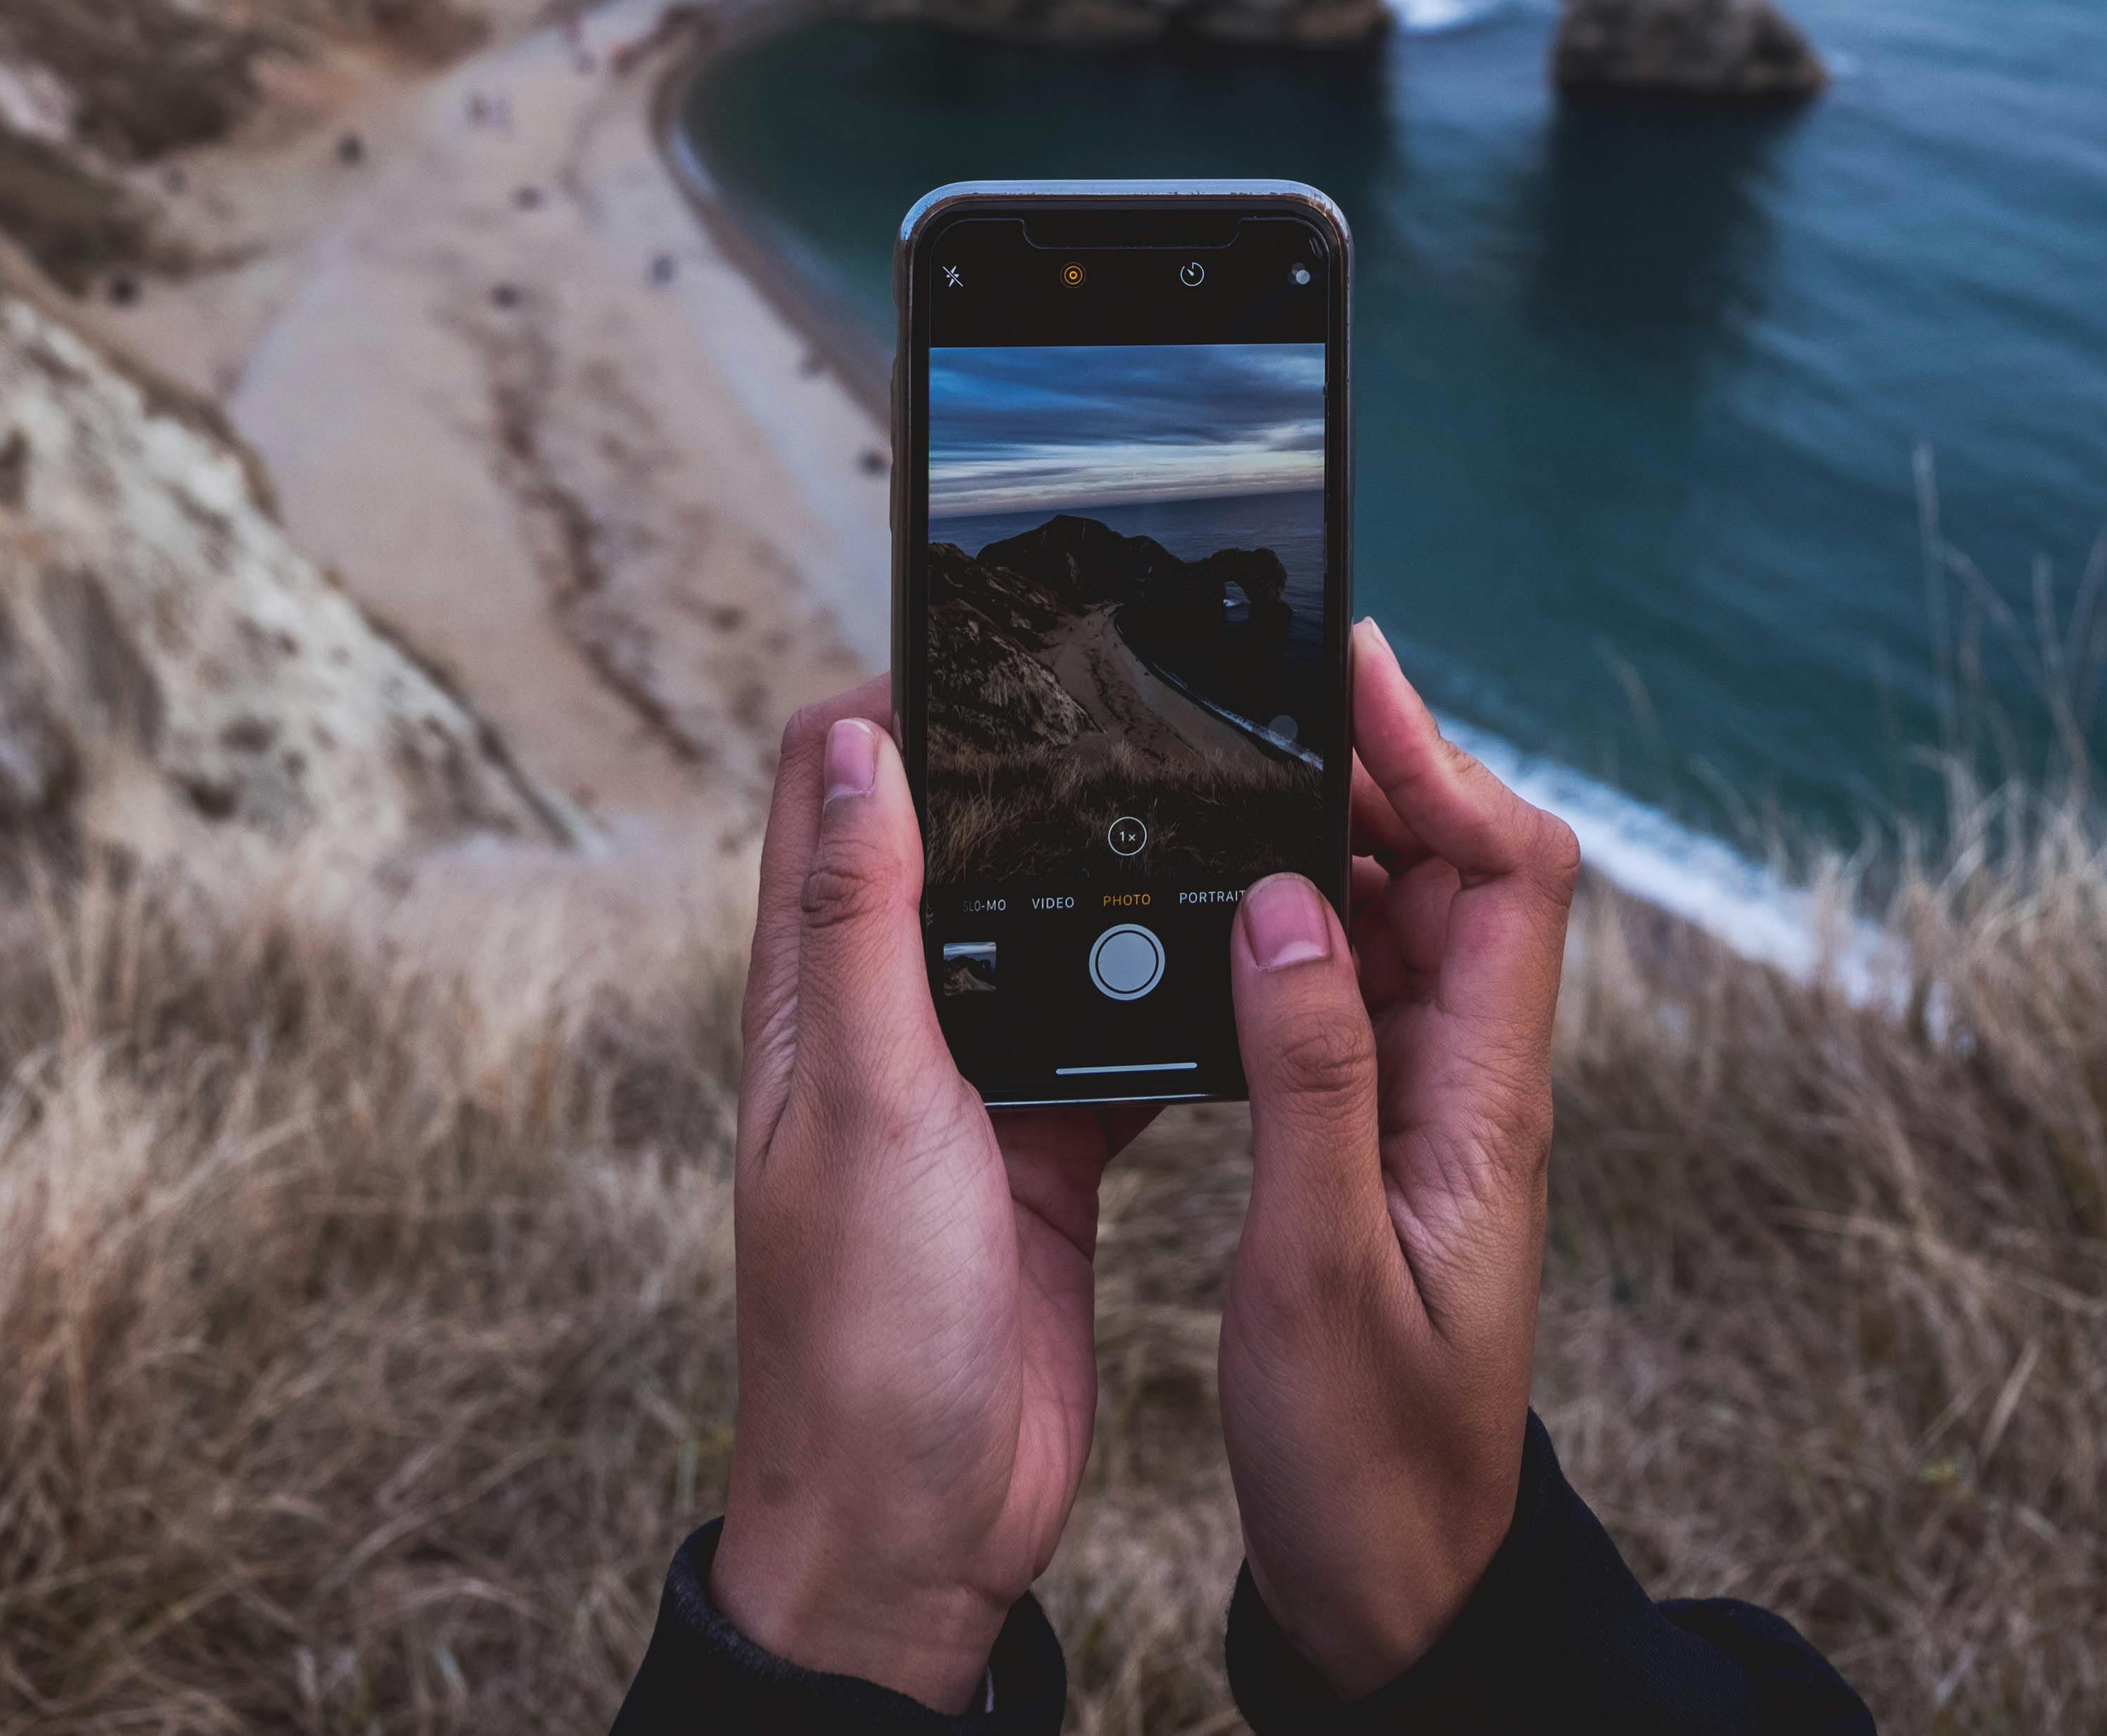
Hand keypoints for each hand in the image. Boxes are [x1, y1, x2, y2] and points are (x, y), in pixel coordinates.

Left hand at [710, 678, 1134, 1707]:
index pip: (832, 788)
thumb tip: (863, 745)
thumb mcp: (865, 1103)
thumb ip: (862, 927)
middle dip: (1024, 767)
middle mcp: (884, 1021)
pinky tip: (1229, 955)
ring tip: (1201, 801)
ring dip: (1101, 873)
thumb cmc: (861, 1333)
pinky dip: (1159, 986)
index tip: (995, 640)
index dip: (896, 701)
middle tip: (1131, 697)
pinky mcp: (1048, 1143)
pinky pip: (1110, 1029)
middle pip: (950, 840)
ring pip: (1040, 929)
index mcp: (814, 994)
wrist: (920, 1528)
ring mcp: (969, 1082)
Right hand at [1218, 618, 1580, 1694]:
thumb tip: (1287, 907)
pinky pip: (1352, 978)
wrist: (1397, 1587)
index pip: (1511, 870)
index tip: (1348, 681)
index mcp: (1485, 1101)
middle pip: (1457, 862)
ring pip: (1401, 911)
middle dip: (1374, 768)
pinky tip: (1218, 909)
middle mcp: (1470, 1077)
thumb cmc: (1374, 1462)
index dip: (1440, 759)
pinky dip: (1293, 918)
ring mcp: (1427, 1098)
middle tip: (1259, 704)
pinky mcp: (1378, 1126)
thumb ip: (1308, 1087)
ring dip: (1329, 836)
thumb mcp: (1320, 1277)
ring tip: (1226, 779)